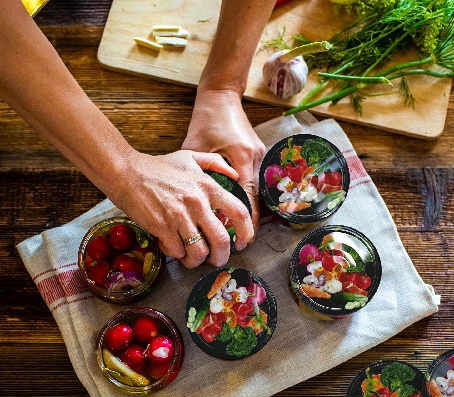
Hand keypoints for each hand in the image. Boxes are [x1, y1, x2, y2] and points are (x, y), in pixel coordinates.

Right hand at [111, 149, 253, 268]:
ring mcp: (180, 216)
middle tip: (217, 260)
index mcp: (208, 186)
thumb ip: (215, 164)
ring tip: (192, 259)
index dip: (247, 232)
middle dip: (222, 256)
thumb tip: (235, 175)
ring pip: (199, 251)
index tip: (244, 243)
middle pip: (222, 240)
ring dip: (197, 261)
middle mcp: (198, 203)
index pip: (239, 212)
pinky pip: (177, 251)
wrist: (125, 171)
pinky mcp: (162, 227)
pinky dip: (176, 254)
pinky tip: (171, 247)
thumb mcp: (190, 157)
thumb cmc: (157, 166)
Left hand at [182, 89, 265, 234]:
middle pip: (257, 197)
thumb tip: (188, 201)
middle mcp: (256, 157)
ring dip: (249, 208)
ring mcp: (260, 155)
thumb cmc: (206, 118)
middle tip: (240, 241)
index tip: (241, 239)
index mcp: (242, 157)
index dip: (246, 221)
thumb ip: (195, 173)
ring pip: (257, 190)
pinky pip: (254, 179)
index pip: (248, 197)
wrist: (222, 95)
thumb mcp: (194, 146)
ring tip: (238, 229)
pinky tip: (237, 207)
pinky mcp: (258, 153)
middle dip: (250, 221)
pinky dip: (247, 195)